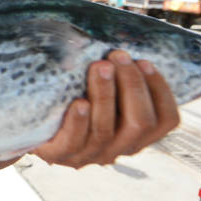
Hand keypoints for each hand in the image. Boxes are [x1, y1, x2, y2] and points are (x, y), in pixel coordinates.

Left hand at [33, 50, 179, 166]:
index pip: (166, 120)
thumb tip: (124, 45)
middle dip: (132, 85)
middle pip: (140, 123)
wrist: (34, 124)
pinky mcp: (61, 155)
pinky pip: (73, 141)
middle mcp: (119, 148)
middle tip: (118, 56)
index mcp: (137, 134)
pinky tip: (79, 102)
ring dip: (105, 94)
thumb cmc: (75, 99)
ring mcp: (90, 154)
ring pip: (105, 129)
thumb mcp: (102, 91)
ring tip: (100, 66)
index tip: (144, 62)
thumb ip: (118, 77)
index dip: (160, 91)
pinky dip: (79, 121)